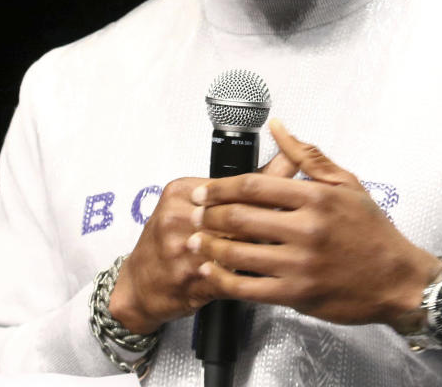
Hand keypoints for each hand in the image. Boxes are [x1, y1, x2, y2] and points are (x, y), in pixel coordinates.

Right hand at [108, 142, 299, 333]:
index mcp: (182, 192)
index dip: (269, 192)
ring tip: (291, 250)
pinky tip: (271, 277)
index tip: (298, 194)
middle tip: (302, 226)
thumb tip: (286, 156)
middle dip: (272, 222)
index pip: (234, 188)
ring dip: (266, 252)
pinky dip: (253, 279)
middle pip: (238, 216)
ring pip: (237, 248)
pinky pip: (230, 279)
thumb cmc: (169, 240)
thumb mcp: (193, 202)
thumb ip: (236, 185)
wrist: (138, 285)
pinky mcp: (189, 281)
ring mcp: (182, 251)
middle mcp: (179, 218)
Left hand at [186, 120, 441, 327]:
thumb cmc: (372, 231)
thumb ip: (307, 155)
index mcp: (316, 196)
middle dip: (209, 215)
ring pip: (239, 253)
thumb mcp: (346, 183)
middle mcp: (306, 228)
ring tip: (194, 240)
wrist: (398, 280)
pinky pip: (248, 287)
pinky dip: (223, 280)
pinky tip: (210, 272)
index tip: (202, 190)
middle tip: (193, 213)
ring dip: (210, 246)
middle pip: (241, 217)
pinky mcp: (297, 294)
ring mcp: (300, 263)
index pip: (255, 185)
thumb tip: (277, 126)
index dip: (221, 187)